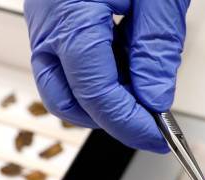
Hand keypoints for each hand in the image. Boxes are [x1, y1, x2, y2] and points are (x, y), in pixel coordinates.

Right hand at [24, 0, 189, 150]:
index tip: (159, 138)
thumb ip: (156, 48)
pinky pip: (68, 67)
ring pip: (64, 88)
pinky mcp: (54, 24)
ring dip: (104, 101)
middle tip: (152, 125)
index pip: (96, 93)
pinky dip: (100, 78)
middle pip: (67, 101)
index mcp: (70, 15)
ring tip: (144, 87)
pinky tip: (128, 65)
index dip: (130, 124)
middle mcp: (47, 23)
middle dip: (112, 120)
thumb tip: (154, 100)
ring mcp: (45, 25)